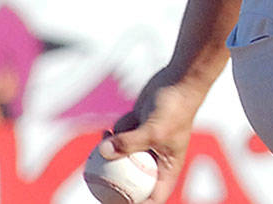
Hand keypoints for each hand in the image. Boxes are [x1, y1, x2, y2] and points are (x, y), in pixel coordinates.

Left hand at [102, 67, 208, 203]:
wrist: (179, 81)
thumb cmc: (176, 108)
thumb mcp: (154, 130)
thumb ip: (129, 143)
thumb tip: (102, 152)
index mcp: (167, 167)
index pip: (153, 197)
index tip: (116, 203)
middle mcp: (156, 159)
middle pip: (132, 182)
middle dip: (112, 186)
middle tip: (93, 187)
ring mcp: (144, 145)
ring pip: (121, 158)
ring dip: (111, 151)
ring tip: (103, 141)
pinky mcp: (136, 130)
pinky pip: (119, 138)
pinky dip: (115, 132)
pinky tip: (114, 124)